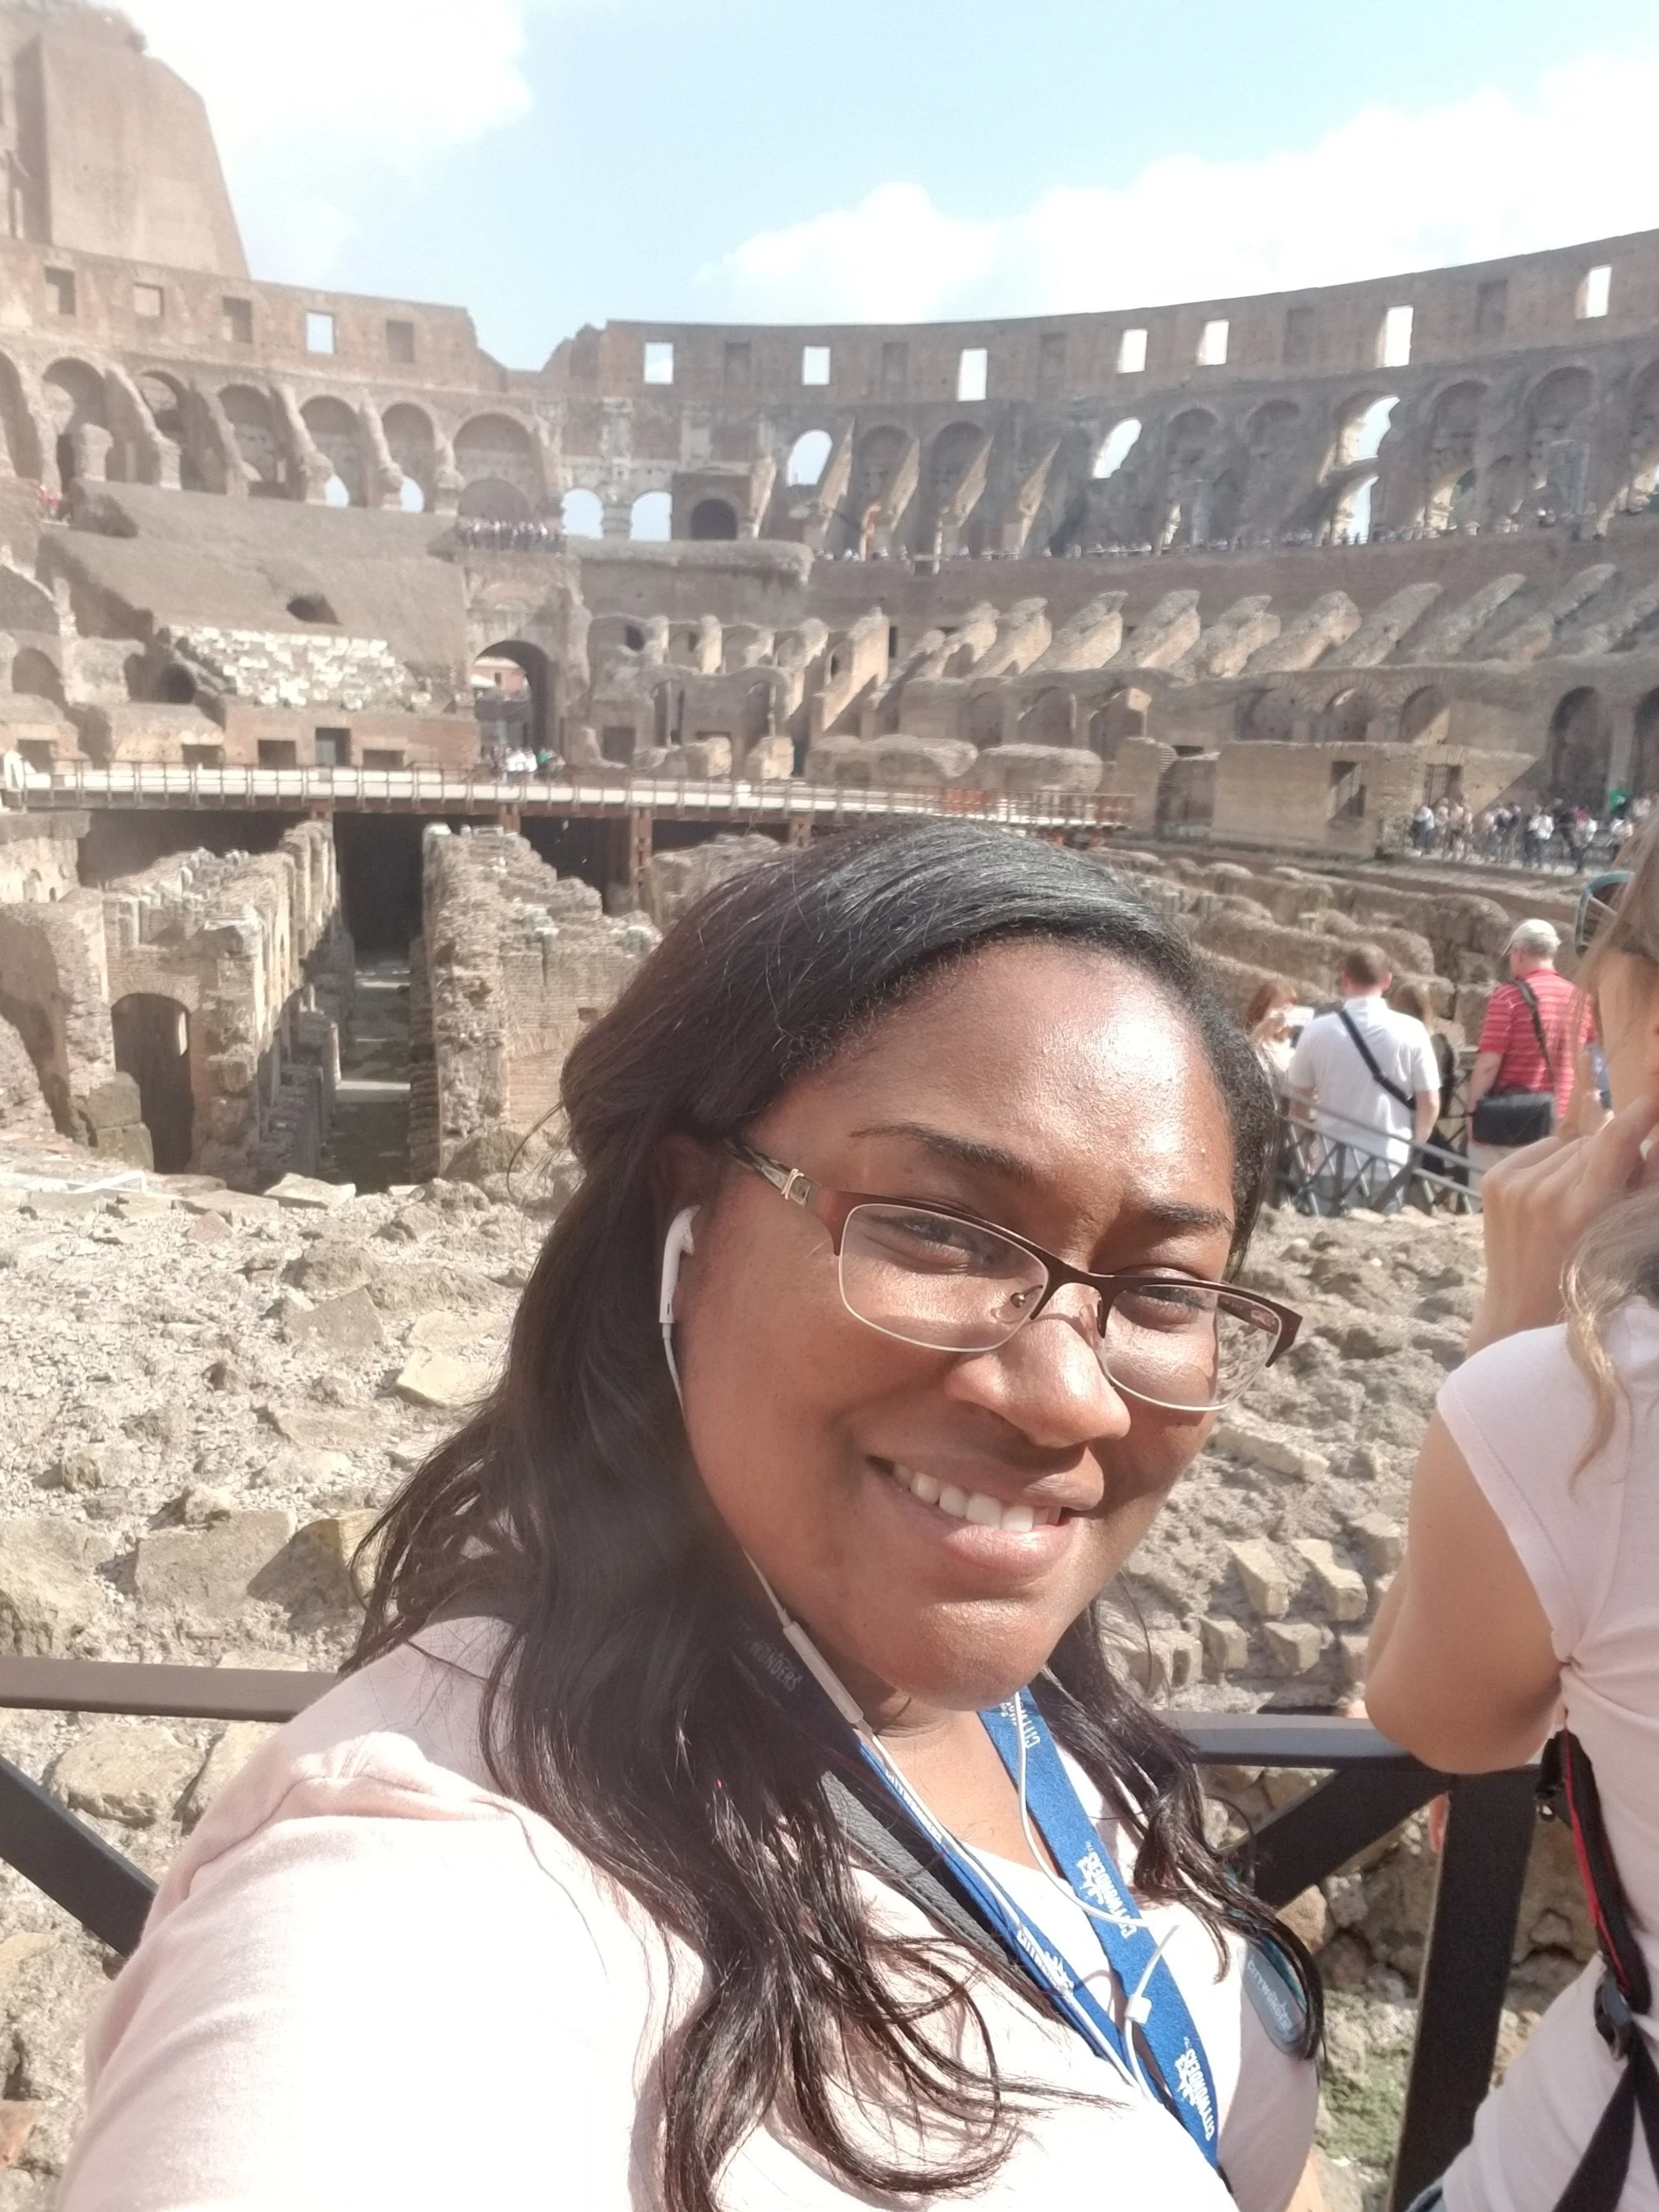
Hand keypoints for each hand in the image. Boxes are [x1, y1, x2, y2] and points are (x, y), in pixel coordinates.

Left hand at [1468, 1055, 1658, 1349]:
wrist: (1520, 1311)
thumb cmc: (1587, 1279)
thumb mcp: (1625, 1234)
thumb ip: (1644, 1184)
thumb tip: (1652, 1139)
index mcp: (1583, 1209)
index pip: (1617, 1139)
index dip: (1641, 1113)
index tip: (1653, 1097)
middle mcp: (1542, 1192)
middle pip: (1594, 1141)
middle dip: (1611, 1154)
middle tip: (1611, 1188)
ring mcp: (1513, 1184)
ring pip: (1568, 1144)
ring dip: (1582, 1160)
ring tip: (1579, 1198)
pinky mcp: (1494, 1179)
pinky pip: (1540, 1150)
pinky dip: (1554, 1163)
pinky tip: (1554, 1194)